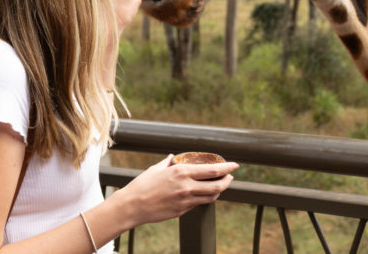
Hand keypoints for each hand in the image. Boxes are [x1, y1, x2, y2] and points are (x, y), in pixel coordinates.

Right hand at [118, 155, 238, 225]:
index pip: (212, 169)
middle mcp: (186, 186)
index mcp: (181, 172)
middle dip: (227, 181)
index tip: (235, 165)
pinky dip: (204, 198)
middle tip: (230, 177)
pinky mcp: (182, 211)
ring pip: (210, 197)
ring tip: (220, 185)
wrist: (132, 206)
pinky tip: (204, 193)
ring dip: (218, 191)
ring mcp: (185, 200)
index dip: (227, 167)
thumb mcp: (157, 168)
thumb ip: (168, 162)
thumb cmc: (142, 185)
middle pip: (217, 186)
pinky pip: (198, 204)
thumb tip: (173, 156)